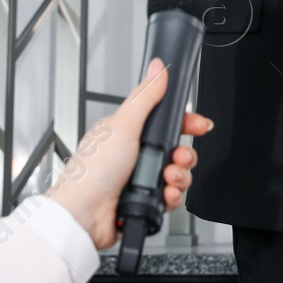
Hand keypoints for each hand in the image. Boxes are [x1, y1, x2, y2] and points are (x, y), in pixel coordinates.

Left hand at [46, 57, 215, 249]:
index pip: (167, 121)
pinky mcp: (146, 200)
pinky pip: (172, 196)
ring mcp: (141, 178)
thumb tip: (157, 67)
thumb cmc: (92, 171)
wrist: (84, 215)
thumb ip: (145, 96)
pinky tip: (164, 194)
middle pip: (177, 148)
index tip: (198, 125)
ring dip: (179, 176)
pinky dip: (172, 196)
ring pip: (178, 173)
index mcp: (128, 132)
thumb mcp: (123, 125)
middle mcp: (135, 155)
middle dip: (184, 154)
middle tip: (178, 156)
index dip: (186, 123)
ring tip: (168, 178)